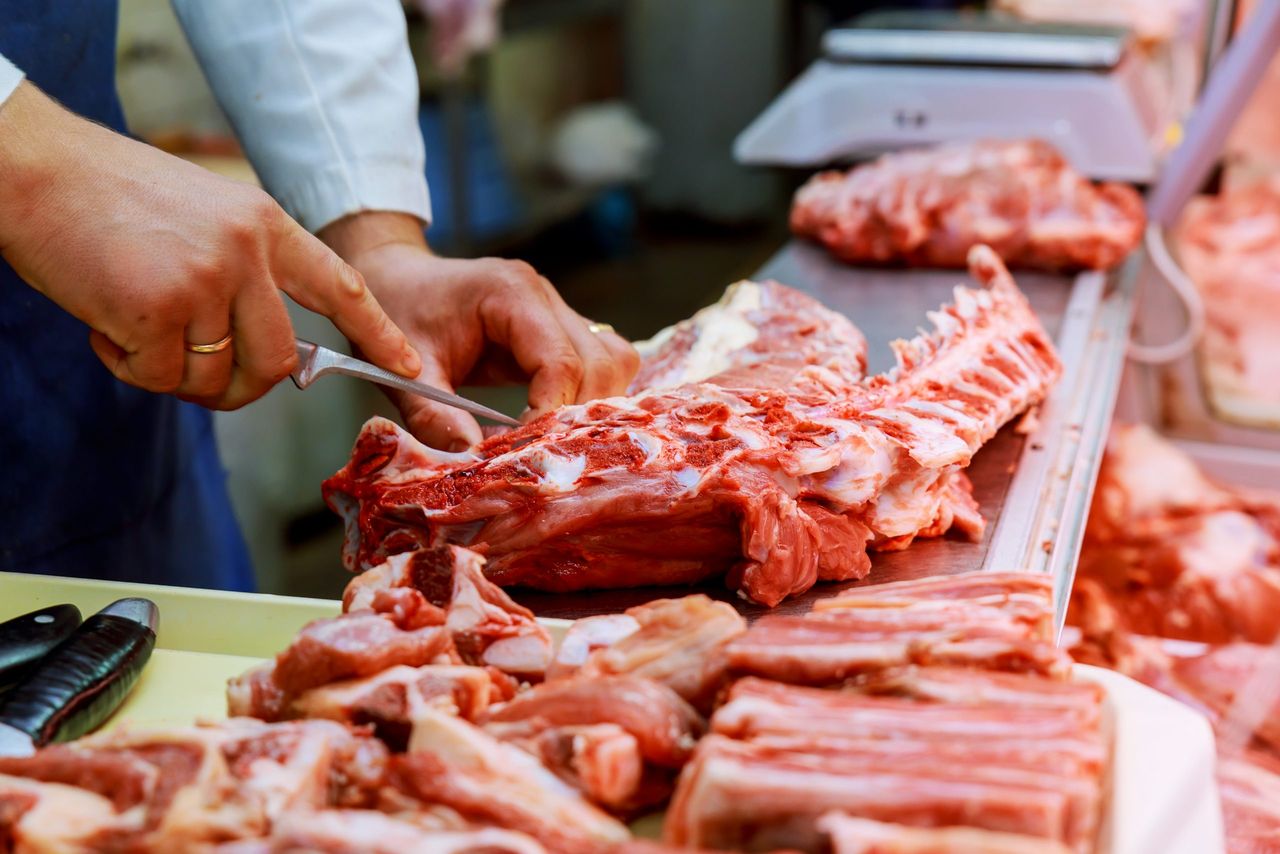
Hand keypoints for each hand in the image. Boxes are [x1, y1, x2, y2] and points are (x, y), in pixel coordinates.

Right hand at [0, 82, 419, 409]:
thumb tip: (264, 355)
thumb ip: (245, 273)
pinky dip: (128, 365)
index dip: (378, 333)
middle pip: (276, 362)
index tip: (409, 369)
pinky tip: (105, 323)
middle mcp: (246, 252)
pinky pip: (159, 376)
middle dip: (241, 386)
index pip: (340, 285)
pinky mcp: (157, 308)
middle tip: (197, 373)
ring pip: (215, 378)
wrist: (32, 168)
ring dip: (173, 373)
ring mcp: (204, 279)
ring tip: (134, 325)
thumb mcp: (205, 215)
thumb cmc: (110, 198)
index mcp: (265, 224)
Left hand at [320, 212, 639, 448]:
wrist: (397, 278)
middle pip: (601, 362)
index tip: (527, 452)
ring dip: (594, 407)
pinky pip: (602, 363)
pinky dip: (591, 397)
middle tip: (542, 454)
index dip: (551, 413)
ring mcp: (560, 311)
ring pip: (614, 362)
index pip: (559, 360)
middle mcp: (546, 297)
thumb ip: (433, 416)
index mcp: (511, 293)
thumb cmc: (397, 313)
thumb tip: (471, 460)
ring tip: (554, 441)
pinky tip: (560, 424)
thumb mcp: (405, 371)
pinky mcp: (562, 330)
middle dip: (578, 415)